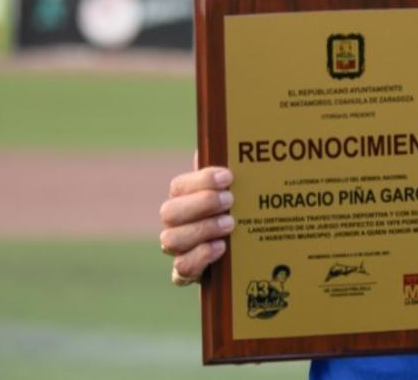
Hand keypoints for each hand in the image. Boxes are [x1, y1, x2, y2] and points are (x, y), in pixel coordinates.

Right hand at [159, 153, 234, 282]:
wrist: (249, 254)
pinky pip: (180, 270)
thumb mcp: (239, 189)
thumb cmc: (241, 212)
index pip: (179, 186)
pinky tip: (221, 248)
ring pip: (171, 240)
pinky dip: (200, 257)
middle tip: (231, 201)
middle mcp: (176, 223)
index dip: (201, 180)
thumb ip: (229, 169)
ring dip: (202, 230)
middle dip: (201, 204)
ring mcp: (179, 249)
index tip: (228, 176)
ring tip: (230, 225)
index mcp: (185, 198)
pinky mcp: (187, 274)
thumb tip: (223, 143)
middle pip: (169, 212)